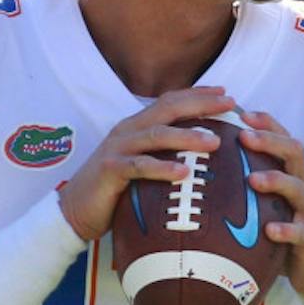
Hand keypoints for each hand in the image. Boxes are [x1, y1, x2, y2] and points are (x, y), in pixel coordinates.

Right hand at [59, 87, 236, 240]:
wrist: (74, 211)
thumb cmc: (115, 190)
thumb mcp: (142, 165)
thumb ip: (165, 154)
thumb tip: (203, 155)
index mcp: (137, 126)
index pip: (170, 101)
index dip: (198, 94)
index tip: (226, 92)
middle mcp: (128, 130)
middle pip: (168, 109)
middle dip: (201, 104)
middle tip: (229, 104)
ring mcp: (118, 148)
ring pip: (157, 135)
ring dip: (188, 136)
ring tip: (215, 141)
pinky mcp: (110, 170)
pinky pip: (139, 166)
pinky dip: (162, 168)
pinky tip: (183, 172)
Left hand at [240, 111, 303, 299]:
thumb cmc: (287, 225)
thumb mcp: (271, 200)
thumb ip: (249, 182)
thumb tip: (206, 167)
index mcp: (292, 173)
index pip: (283, 138)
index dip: (267, 123)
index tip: (241, 112)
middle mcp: (303, 186)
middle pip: (294, 152)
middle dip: (270, 141)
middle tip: (244, 136)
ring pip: (298, 188)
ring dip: (276, 180)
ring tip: (253, 179)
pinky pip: (301, 231)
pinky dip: (286, 229)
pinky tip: (270, 230)